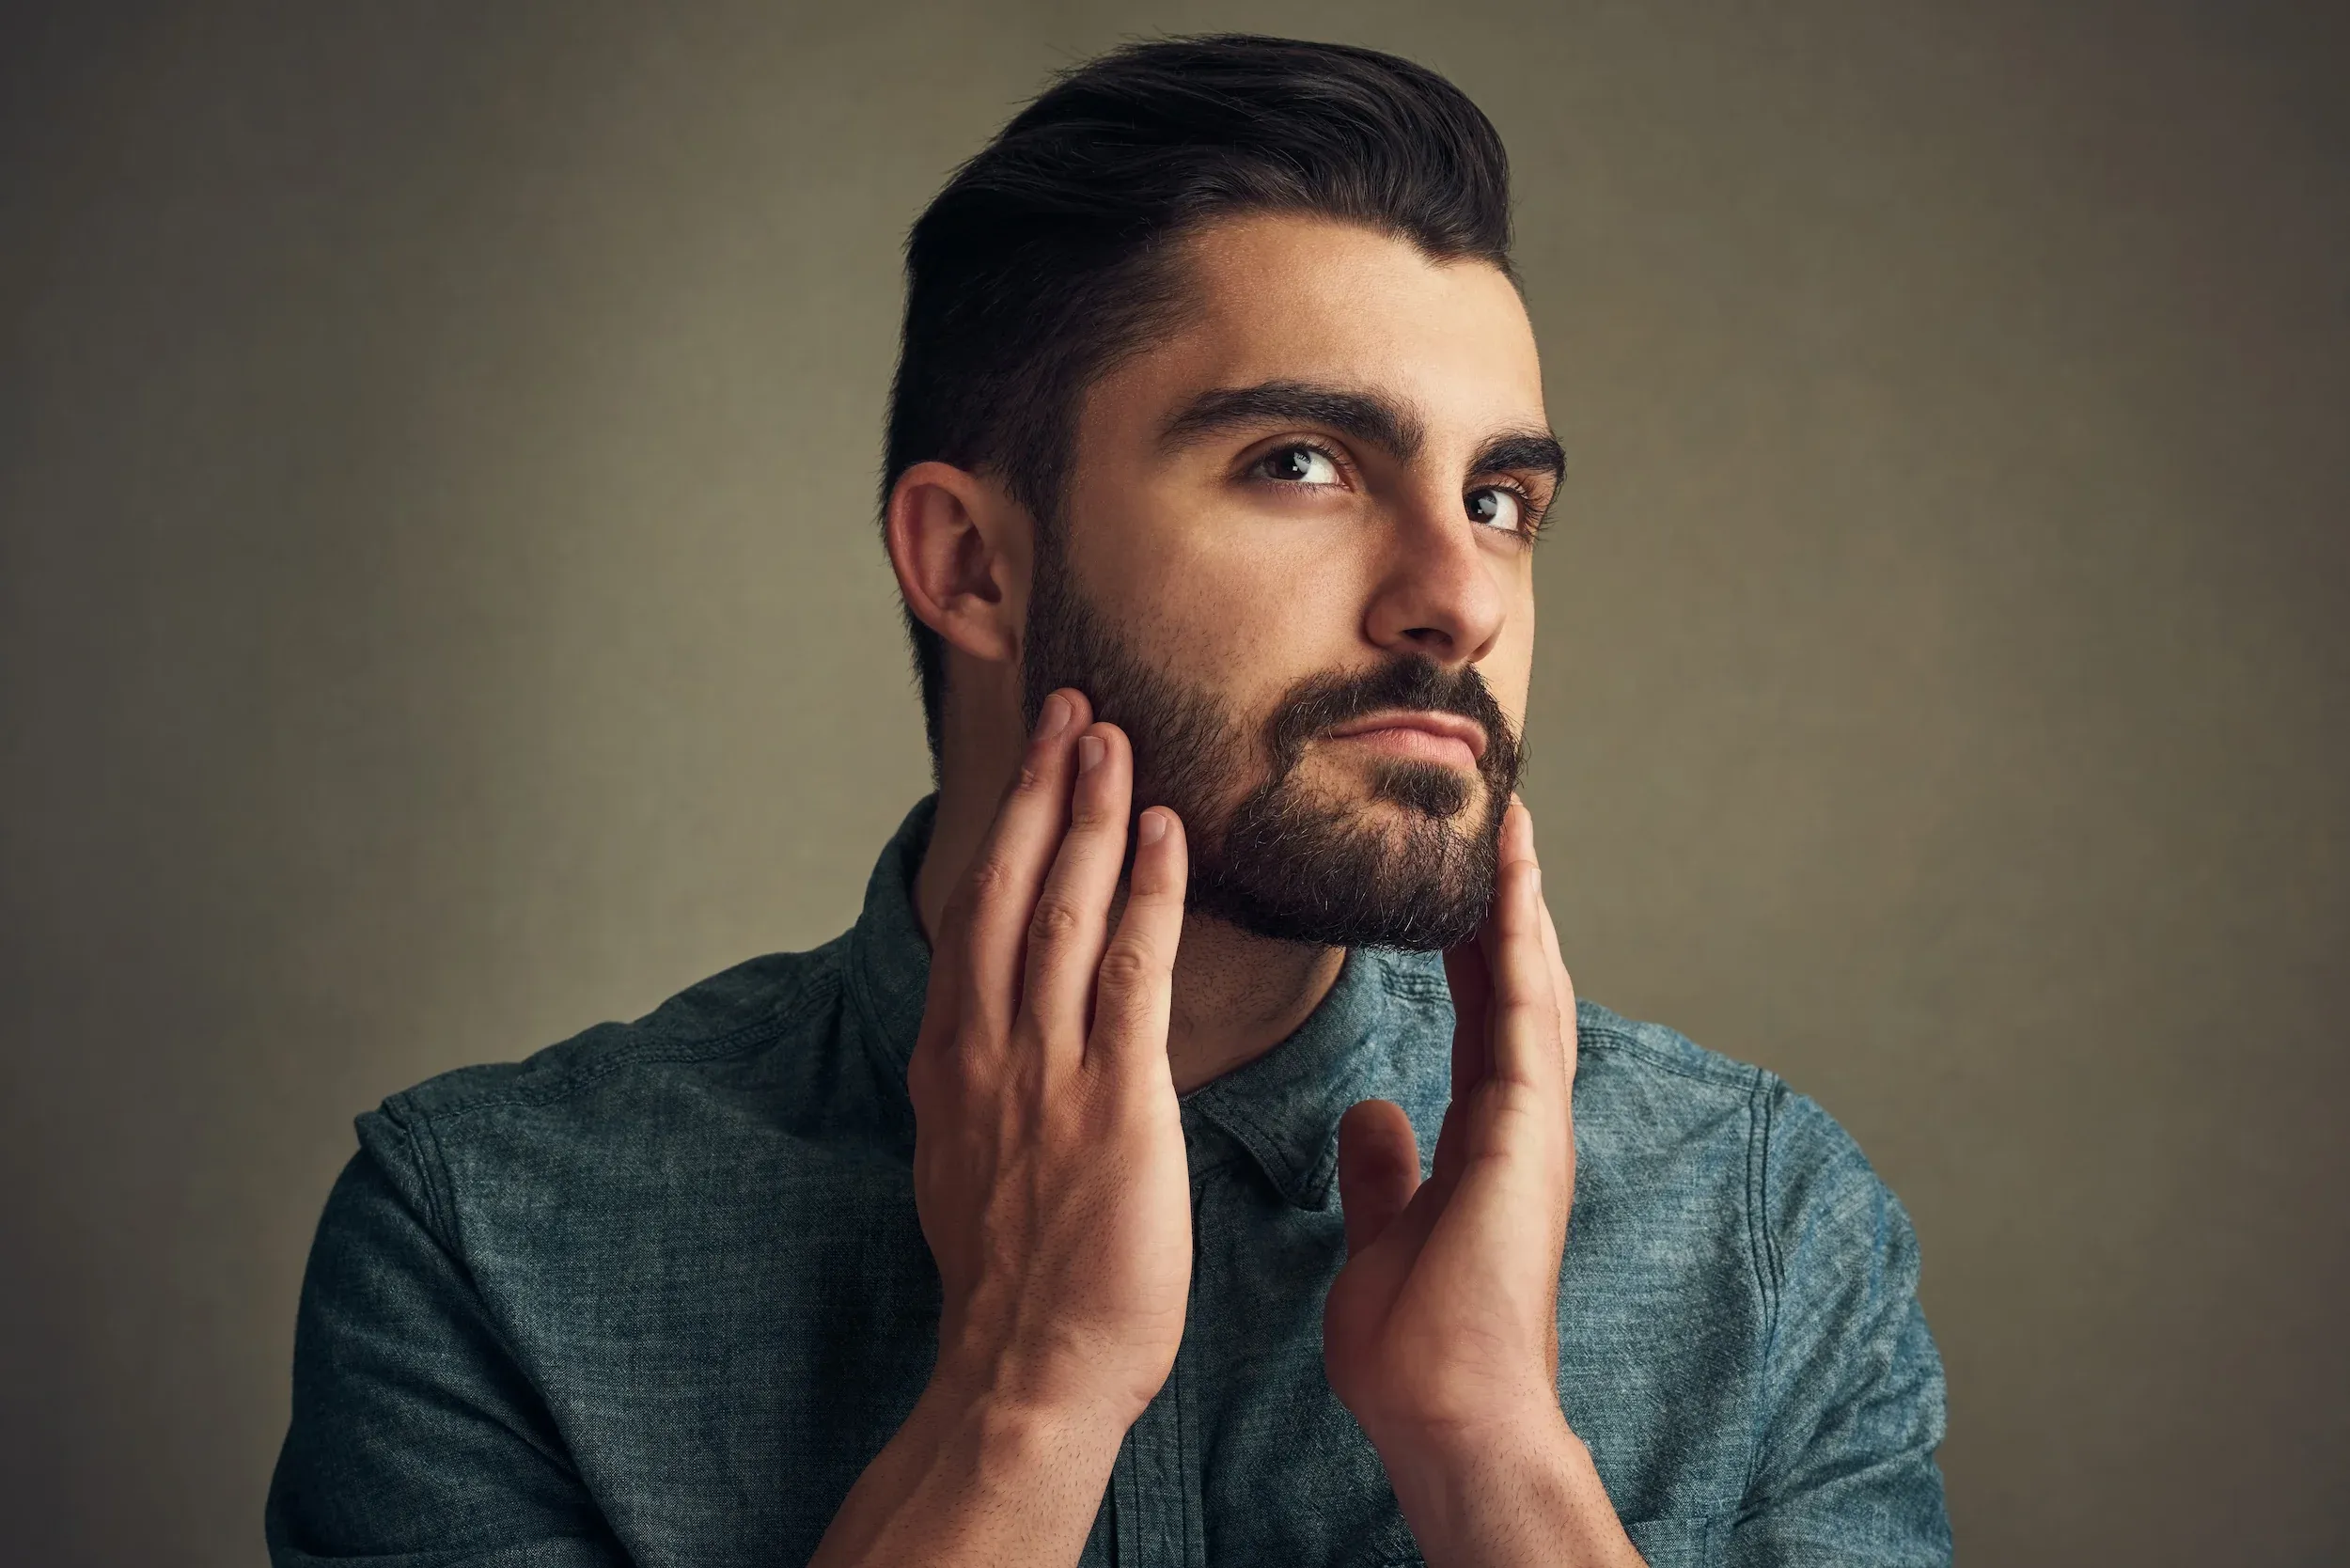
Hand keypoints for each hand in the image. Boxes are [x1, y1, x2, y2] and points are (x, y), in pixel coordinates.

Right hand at [906, 687, 1193, 1430]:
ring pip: (1063, 911)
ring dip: (1090, 815)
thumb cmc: (1017, 1286)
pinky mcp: (1113, 1101)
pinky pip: (1131, 973)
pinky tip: (1166, 833)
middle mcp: (986, 1049)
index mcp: (953, 1062)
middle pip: (1008, 889)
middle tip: (1069, 706)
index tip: (1032, 759)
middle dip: (1041, 791)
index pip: (974, 915)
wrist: (1027, 1372)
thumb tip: (992, 1045)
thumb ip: (982, 1089)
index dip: (1006, 828)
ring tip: (1112, 737)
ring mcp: (1044, 1071)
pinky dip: (1148, 894)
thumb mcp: (967, 1165)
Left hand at [1323, 798, 1579, 1457]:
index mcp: (1485, 1138)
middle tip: (1496, 818)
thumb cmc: (1416, 1347)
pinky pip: (1528, 1016)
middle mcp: (1519, 1120)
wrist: (1448, 1414)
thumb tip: (1373, 1111)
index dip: (1471, 943)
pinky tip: (1508, 885)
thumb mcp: (1383, 1232)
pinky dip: (1520, 945)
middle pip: (1518, 984)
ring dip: (1520, 901)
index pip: (1481, 1015)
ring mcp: (1533, 1124)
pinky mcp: (1528, 1132)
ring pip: (1533, 985)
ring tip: (1507, 822)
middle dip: (1507, 901)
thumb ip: (1386, 1170)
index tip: (1455, 879)